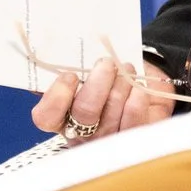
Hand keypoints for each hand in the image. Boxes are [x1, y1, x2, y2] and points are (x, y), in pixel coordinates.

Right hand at [30, 57, 175, 142]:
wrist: (144, 91)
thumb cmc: (111, 80)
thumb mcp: (91, 72)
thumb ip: (79, 66)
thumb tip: (74, 49)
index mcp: (63, 116)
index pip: (46, 116)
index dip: (56, 97)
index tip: (70, 76)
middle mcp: (81, 133)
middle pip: (83, 112)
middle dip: (97, 84)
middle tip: (107, 64)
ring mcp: (106, 140)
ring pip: (110, 115)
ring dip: (121, 85)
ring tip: (126, 69)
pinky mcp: (132, 141)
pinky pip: (132, 121)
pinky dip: (136, 99)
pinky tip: (138, 88)